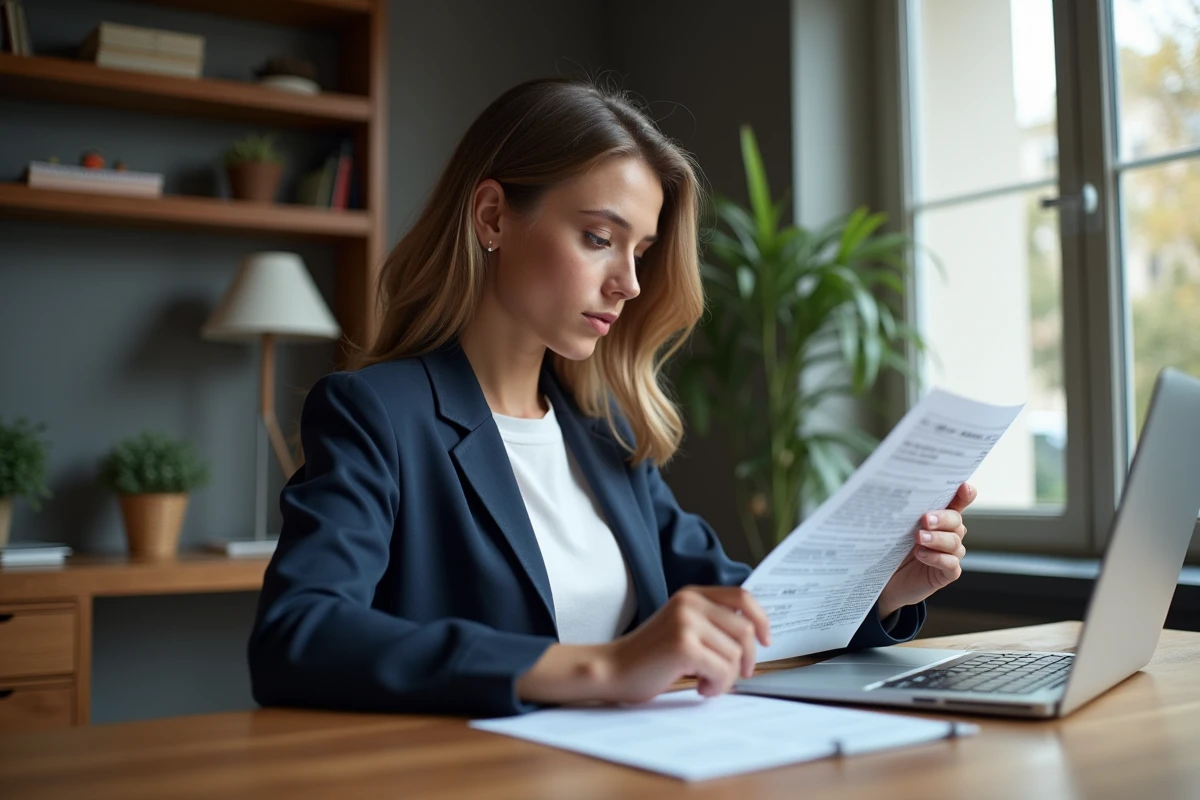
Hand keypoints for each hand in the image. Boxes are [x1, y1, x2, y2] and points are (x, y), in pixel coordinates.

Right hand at [599, 586, 771, 702]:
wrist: (612, 669)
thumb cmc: (649, 656)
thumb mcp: (682, 627)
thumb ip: (711, 623)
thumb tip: (755, 636)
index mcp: (691, 595)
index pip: (742, 597)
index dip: (761, 620)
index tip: (766, 642)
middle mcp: (690, 603)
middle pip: (745, 631)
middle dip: (747, 659)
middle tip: (736, 675)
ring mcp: (686, 623)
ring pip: (735, 655)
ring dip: (726, 678)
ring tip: (704, 682)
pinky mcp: (684, 646)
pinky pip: (723, 671)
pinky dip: (716, 686)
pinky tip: (699, 688)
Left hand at [877, 482, 976, 617]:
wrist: (887, 582)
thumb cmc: (893, 551)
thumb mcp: (897, 529)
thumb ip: (906, 515)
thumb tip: (900, 495)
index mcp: (939, 519)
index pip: (956, 503)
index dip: (964, 495)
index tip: (964, 487)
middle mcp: (948, 534)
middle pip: (956, 521)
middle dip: (942, 518)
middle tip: (925, 519)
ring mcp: (950, 554)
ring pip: (954, 542)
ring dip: (937, 539)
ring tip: (919, 538)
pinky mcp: (947, 573)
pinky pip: (951, 564)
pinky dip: (938, 558)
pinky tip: (922, 555)